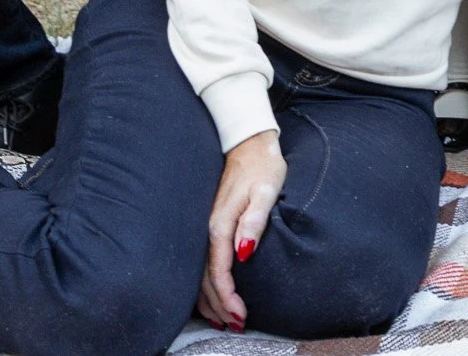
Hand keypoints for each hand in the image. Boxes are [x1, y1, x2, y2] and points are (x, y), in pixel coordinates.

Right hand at [198, 130, 284, 333]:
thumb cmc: (262, 167)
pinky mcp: (211, 224)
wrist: (249, 143)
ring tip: (225, 319)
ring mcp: (207, 227)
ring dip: (210, 299)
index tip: (241, 315)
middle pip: (206, 278)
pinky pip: (203, 262)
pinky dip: (207, 283)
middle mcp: (209, 229)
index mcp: (220, 225)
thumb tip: (243, 253)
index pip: (219, 272)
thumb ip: (254, 221)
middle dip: (219, 306)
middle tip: (236, 324)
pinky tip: (214, 293)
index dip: (228, 297)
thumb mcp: (266, 190)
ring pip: (201, 273)